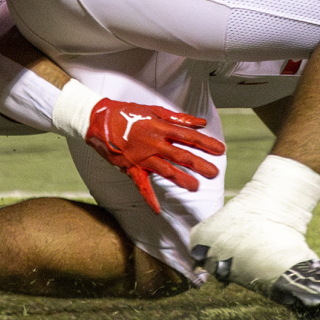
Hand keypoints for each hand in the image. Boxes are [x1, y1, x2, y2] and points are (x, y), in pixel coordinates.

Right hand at [83, 97, 224, 213]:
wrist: (99, 120)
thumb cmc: (127, 113)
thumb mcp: (154, 110)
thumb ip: (179, 118)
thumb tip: (201, 123)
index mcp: (161, 127)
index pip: (188, 136)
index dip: (206, 143)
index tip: (220, 150)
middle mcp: (154, 143)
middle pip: (181, 155)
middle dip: (199, 164)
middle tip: (214, 173)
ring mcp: (142, 157)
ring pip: (166, 170)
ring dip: (181, 179)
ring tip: (195, 187)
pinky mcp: (130, 167)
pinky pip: (141, 184)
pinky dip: (148, 197)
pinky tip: (157, 210)